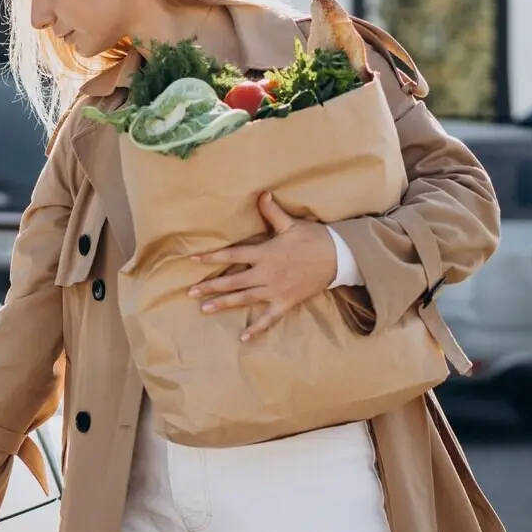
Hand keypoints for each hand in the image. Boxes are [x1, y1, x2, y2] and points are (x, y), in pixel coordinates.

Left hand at [188, 191, 336, 341]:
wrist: (340, 258)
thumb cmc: (314, 239)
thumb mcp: (292, 224)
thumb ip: (272, 212)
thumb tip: (262, 193)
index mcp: (265, 253)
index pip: (233, 255)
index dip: (212, 257)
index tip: (193, 260)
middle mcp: (267, 273)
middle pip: (233, 281)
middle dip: (211, 286)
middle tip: (190, 291)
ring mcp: (275, 290)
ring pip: (244, 298)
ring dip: (224, 303)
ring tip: (204, 308)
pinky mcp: (286, 302)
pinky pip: (269, 319)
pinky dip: (256, 329)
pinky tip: (242, 338)